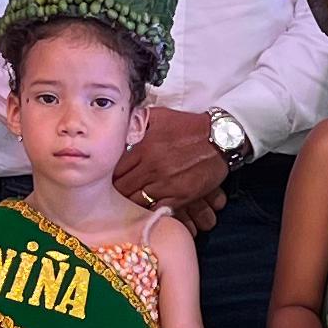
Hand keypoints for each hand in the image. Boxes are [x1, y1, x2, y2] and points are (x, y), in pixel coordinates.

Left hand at [116, 111, 234, 214]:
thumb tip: (119, 127)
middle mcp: (153, 167)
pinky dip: (149, 211)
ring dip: (130, 203)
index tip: (107, 178)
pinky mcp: (181, 196)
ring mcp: (167, 183)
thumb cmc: (189, 126)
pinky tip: (145, 210)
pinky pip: (157, 209)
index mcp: (144, 147)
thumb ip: (137, 121)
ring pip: (136, 201)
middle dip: (115, 192)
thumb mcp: (160, 115)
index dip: (109, 175)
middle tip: (112, 194)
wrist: (220, 138)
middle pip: (122, 188)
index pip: (115, 169)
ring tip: (125, 204)